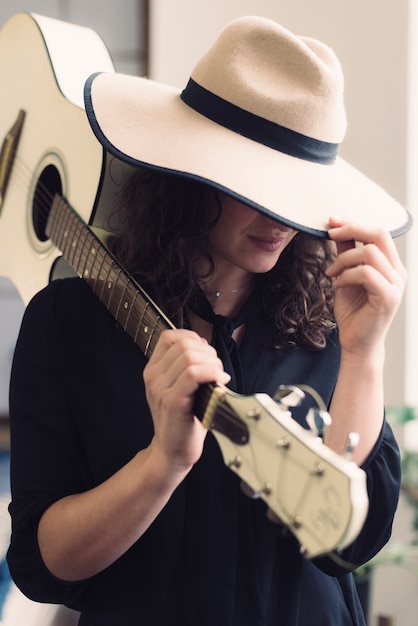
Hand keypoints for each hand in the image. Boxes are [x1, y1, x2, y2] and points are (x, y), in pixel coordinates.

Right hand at [143, 329, 230, 472]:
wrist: (172, 451)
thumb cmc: (183, 419)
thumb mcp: (181, 386)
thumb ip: (187, 364)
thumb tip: (204, 345)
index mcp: (154, 370)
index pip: (170, 337)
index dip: (194, 339)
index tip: (206, 355)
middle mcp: (153, 377)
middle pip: (184, 344)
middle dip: (208, 353)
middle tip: (216, 370)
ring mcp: (160, 389)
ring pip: (190, 357)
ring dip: (212, 364)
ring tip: (218, 378)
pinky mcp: (172, 402)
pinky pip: (193, 374)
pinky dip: (211, 373)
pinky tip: (218, 383)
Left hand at [326, 217, 406, 356]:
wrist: (356, 343)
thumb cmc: (353, 313)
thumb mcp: (346, 276)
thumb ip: (346, 253)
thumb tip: (337, 229)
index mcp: (391, 265)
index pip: (378, 232)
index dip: (354, 223)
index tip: (332, 222)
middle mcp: (398, 272)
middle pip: (379, 234)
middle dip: (351, 229)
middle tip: (330, 234)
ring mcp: (396, 285)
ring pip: (369, 253)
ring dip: (343, 259)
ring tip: (332, 273)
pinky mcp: (388, 297)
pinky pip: (366, 273)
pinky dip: (347, 275)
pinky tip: (338, 285)